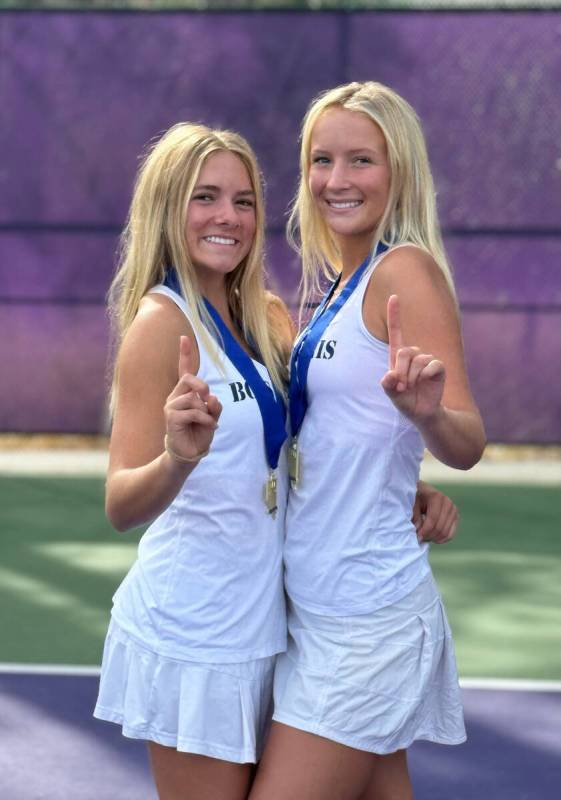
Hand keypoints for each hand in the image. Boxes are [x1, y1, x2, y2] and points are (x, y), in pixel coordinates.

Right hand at [164, 336, 221, 461]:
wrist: (191, 452)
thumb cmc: (200, 432)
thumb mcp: (213, 416)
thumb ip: (214, 406)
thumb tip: (211, 397)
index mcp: (185, 393)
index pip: (184, 370)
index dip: (185, 354)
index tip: (184, 337)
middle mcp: (175, 397)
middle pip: (189, 379)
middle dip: (202, 386)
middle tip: (208, 399)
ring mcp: (171, 406)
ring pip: (193, 399)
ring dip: (206, 411)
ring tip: (209, 422)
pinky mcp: (171, 418)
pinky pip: (192, 411)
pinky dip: (205, 419)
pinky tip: (208, 426)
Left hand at [380, 295, 444, 422]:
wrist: (423, 413)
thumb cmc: (406, 401)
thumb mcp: (391, 394)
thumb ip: (387, 385)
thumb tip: (389, 376)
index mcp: (398, 357)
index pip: (396, 332)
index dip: (395, 314)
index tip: (394, 296)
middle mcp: (413, 355)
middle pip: (404, 351)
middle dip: (400, 371)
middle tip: (401, 387)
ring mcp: (427, 360)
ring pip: (418, 360)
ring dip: (412, 377)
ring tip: (412, 388)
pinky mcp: (438, 367)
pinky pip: (432, 365)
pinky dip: (426, 376)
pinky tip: (426, 383)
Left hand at [412, 481, 458, 543]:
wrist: (424, 492)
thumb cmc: (416, 497)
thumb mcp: (412, 503)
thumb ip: (415, 516)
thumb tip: (418, 529)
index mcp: (437, 497)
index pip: (433, 519)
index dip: (425, 530)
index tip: (417, 537)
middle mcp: (448, 503)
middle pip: (440, 527)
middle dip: (428, 536)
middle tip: (419, 538)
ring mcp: (454, 510)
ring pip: (446, 533)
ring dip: (434, 538)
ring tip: (424, 537)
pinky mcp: (456, 517)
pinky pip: (450, 534)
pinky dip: (441, 539)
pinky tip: (432, 538)